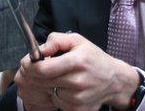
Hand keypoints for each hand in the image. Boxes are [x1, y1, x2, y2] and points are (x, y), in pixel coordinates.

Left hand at [16, 32, 138, 110]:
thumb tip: (40, 49)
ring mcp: (77, 98)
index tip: (30, 63)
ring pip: (48, 92)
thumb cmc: (94, 59)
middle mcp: (77, 82)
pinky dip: (58, 96)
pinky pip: (57, 102)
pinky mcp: (77, 109)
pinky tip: (68, 89)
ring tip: (62, 78)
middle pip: (42, 82)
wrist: (114, 80)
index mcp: (76, 62)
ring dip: (49, 86)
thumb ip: (56, 40)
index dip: (32, 66)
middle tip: (44, 69)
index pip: (42, 70)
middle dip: (38, 75)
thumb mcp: (78, 41)